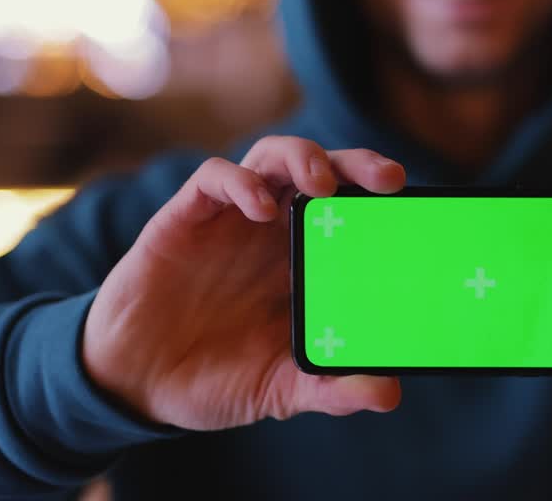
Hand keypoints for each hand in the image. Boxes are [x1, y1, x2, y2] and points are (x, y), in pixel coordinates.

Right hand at [82, 137, 406, 430]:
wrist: (135, 383)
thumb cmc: (216, 376)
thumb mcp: (282, 390)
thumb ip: (330, 390)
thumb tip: (388, 394)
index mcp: (306, 261)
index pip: (354, 211)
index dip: (383, 201)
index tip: (416, 208)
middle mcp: (275, 231)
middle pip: (324, 172)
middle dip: (358, 164)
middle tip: (387, 179)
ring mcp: (232, 219)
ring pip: (273, 158)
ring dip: (303, 158)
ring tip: (322, 184)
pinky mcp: (186, 218)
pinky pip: (214, 179)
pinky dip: (240, 184)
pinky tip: (260, 208)